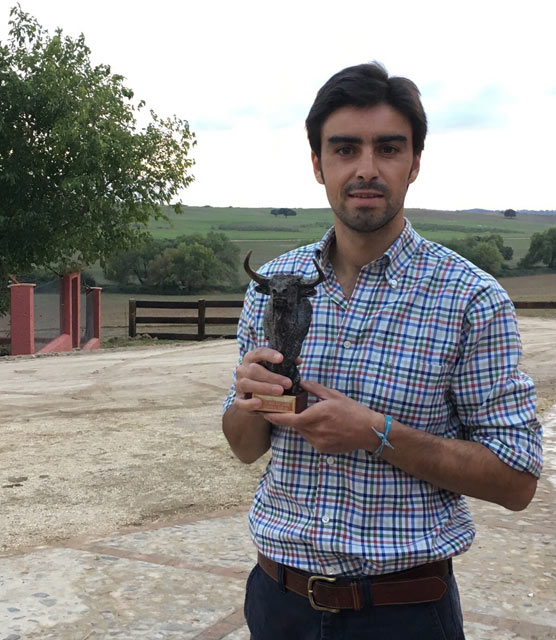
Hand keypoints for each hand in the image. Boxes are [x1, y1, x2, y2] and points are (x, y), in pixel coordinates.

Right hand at [234, 347, 292, 412]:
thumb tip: (298, 360)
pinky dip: (249, 403)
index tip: (281, 358)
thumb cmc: (267, 379)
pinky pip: (240, 402)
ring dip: (264, 388)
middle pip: (254, 370)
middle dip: (272, 377)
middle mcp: (242, 370)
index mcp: (251, 359)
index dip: (269, 354)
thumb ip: (285, 364)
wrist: (254, 397)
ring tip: (280, 392)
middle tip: (288, 383)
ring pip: (247, 384)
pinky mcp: (238, 400)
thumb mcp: (275, 370)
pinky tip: (260, 403)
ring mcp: (239, 385)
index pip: (258, 353)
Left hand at [263, 379, 382, 453]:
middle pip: (294, 424)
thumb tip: (300, 382)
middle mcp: (315, 431)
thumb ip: (314, 388)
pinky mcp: (323, 449)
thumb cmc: (353, 410)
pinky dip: (310, 430)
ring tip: (308, 414)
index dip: (274, 416)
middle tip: (284, 408)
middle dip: (289, 417)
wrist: (368, 431)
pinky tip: (321, 424)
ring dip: (301, 423)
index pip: (289, 418)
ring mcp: (318, 442)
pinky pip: (310, 438)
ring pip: (302, 431)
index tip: (264, 411)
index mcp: (317, 415)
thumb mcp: (333, 395)